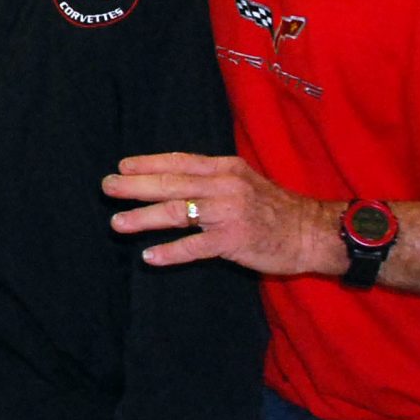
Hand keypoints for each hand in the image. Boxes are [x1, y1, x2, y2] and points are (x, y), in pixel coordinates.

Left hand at [104, 152, 340, 275]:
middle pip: (172, 184)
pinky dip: (170, 252)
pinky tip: (149, 257)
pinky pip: (195, 247)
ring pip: (178, 212)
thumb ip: (212, 178)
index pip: (180, 161)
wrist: (312, 231)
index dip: (149, 163)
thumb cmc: (274, 208)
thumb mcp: (244, 181)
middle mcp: (225, 186)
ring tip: (117, 222)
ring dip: (144, 218)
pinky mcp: (234, 241)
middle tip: (108, 187)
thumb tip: (172, 179)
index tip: (123, 166)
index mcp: (226, 168)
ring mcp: (229, 213)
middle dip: (135, 186)